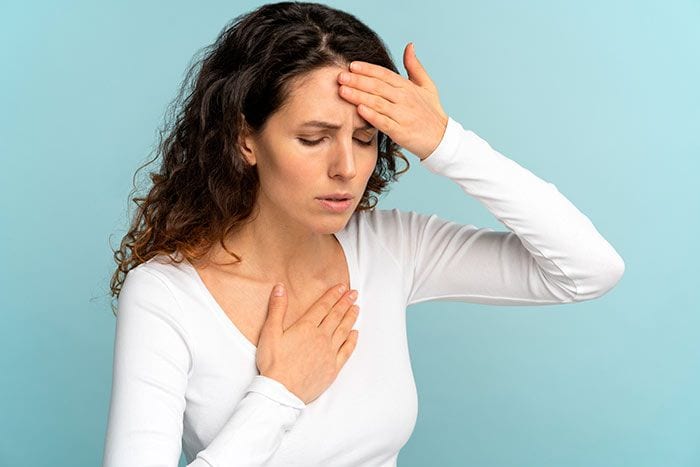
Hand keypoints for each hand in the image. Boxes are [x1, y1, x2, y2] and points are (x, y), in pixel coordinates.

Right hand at [256, 283, 359, 404]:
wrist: (281, 392)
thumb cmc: (273, 363)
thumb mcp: (269, 332)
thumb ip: (277, 308)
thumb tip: (280, 287)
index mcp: (306, 328)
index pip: (323, 307)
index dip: (333, 295)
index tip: (342, 287)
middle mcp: (321, 338)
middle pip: (336, 316)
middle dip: (345, 303)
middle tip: (354, 293)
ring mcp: (329, 353)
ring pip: (343, 331)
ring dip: (351, 318)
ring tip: (357, 308)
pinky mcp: (333, 368)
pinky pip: (346, 351)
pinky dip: (352, 341)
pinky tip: (355, 334)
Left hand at [336, 42, 448, 160]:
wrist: (442, 139)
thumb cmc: (432, 112)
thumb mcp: (427, 86)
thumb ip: (415, 66)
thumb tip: (409, 45)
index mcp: (408, 87)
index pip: (384, 74)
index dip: (367, 69)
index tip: (352, 66)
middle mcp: (405, 99)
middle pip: (377, 87)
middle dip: (357, 81)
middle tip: (339, 77)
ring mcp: (403, 115)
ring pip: (377, 102)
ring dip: (359, 96)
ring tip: (342, 91)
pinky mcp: (401, 131)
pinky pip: (383, 122)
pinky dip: (371, 115)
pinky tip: (358, 110)